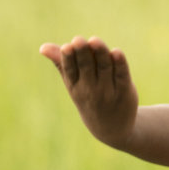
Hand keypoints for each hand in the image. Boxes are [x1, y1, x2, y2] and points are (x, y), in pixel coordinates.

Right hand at [39, 36, 138, 150]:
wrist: (111, 129)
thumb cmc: (88, 98)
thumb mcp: (73, 84)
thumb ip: (61, 63)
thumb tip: (42, 47)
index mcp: (75, 86)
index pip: (70, 70)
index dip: (69, 59)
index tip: (67, 47)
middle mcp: (91, 89)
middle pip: (87, 67)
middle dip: (83, 53)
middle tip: (79, 40)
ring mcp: (109, 91)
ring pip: (105, 67)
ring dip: (100, 53)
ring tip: (95, 40)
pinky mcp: (125, 91)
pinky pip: (122, 75)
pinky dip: (120, 64)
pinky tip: (116, 52)